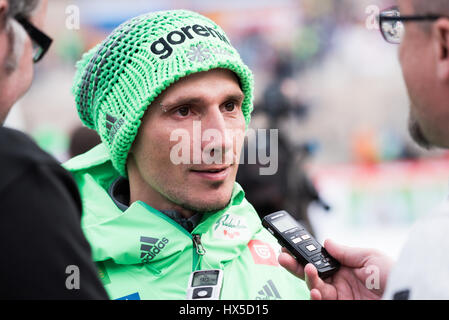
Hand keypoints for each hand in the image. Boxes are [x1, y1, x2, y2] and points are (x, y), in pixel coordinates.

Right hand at [278, 239, 393, 299]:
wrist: (407, 296)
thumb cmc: (395, 275)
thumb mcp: (370, 257)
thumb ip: (346, 252)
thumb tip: (326, 242)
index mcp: (345, 267)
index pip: (318, 259)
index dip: (303, 253)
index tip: (289, 245)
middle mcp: (339, 282)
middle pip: (310, 273)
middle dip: (294, 264)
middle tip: (282, 256)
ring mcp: (339, 296)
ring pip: (314, 288)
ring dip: (307, 278)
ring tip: (307, 270)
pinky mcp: (340, 306)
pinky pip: (321, 302)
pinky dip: (315, 296)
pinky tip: (315, 290)